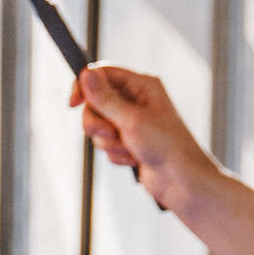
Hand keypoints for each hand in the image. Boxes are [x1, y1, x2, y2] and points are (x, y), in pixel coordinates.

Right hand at [72, 65, 214, 214]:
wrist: (180, 180)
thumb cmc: (166, 145)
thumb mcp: (131, 120)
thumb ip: (105, 98)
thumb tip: (85, 74)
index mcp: (141, 85)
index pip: (103, 74)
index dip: (85, 87)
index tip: (73, 104)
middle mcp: (136, 100)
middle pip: (95, 103)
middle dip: (98, 124)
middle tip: (109, 134)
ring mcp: (131, 122)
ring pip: (99, 127)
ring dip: (109, 143)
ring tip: (129, 150)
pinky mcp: (128, 142)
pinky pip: (107, 145)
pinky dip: (116, 154)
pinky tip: (134, 159)